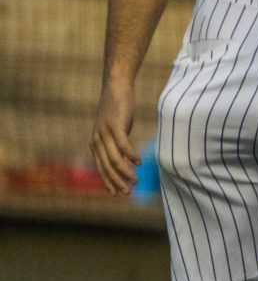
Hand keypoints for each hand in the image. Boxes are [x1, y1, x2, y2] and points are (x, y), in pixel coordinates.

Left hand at [92, 77, 139, 195]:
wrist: (116, 87)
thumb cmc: (118, 110)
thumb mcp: (117, 131)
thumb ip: (118, 146)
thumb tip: (127, 163)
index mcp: (96, 143)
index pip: (102, 168)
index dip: (110, 182)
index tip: (118, 194)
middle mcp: (97, 140)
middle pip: (107, 166)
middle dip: (117, 181)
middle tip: (127, 193)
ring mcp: (105, 133)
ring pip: (114, 158)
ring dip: (124, 172)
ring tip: (134, 182)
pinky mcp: (115, 125)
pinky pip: (122, 144)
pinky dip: (130, 154)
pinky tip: (138, 162)